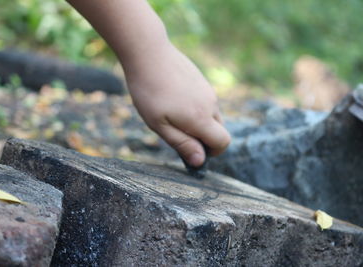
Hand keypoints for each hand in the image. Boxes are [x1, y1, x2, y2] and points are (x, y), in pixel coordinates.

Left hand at [123, 43, 230, 166]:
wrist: (148, 53)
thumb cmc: (149, 91)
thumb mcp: (159, 124)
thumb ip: (182, 144)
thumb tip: (200, 162)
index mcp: (201, 118)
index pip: (223, 142)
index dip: (213, 152)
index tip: (193, 151)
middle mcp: (210, 104)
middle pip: (219, 129)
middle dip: (204, 138)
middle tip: (176, 132)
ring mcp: (207, 90)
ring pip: (211, 114)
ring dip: (198, 121)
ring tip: (170, 112)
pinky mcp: (202, 80)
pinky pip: (205, 101)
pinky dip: (195, 107)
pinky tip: (172, 98)